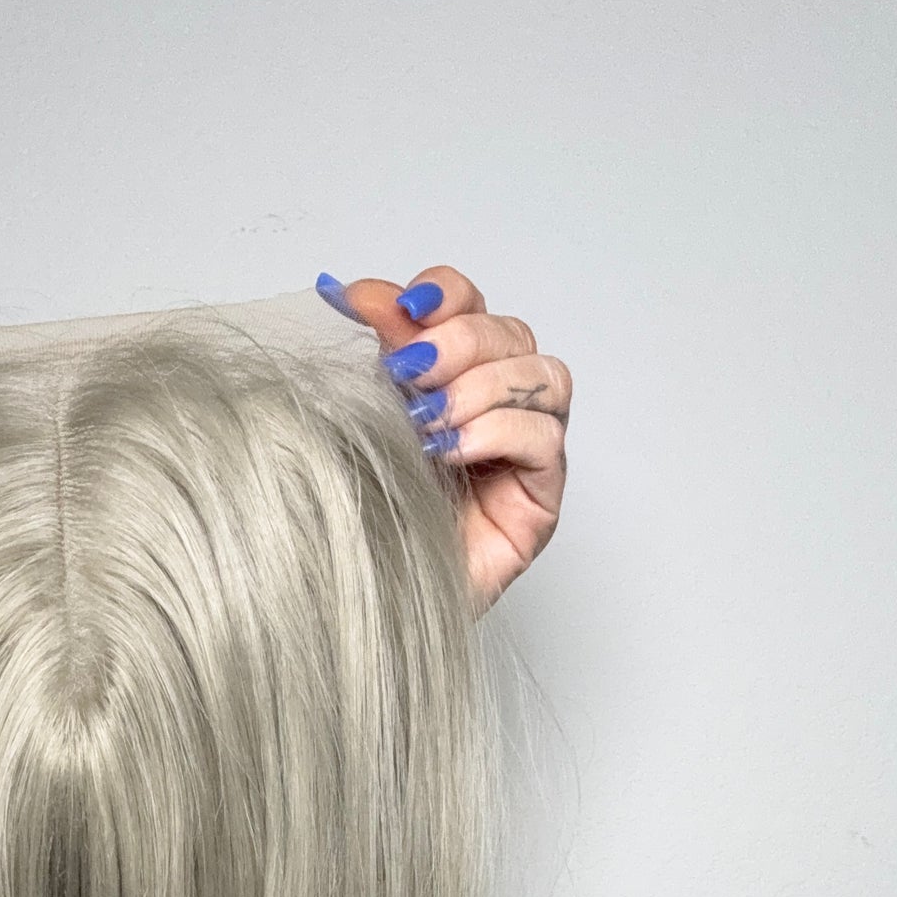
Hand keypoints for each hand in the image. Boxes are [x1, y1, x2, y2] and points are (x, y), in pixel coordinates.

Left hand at [317, 265, 569, 610]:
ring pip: (543, 378)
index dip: (446, 294)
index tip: (400, 308)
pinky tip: (451, 453)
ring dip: (480, 388)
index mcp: (449, 378)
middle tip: (407, 372)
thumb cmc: (358, 520)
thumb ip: (366, 356)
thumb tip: (351, 292)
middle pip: (511, 334)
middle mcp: (493, 408)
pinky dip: (497, 433)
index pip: (470, 305)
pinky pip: (545, 439)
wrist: (359, 603)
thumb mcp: (356, 419)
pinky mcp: (538, 500)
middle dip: (458, 342)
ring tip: (427, 423)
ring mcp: (522, 454)